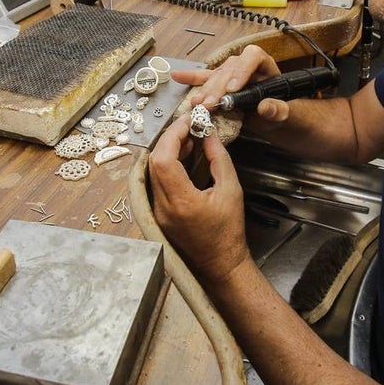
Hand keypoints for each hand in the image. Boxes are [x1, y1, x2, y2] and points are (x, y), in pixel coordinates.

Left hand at [148, 116, 251, 287]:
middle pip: (154, 163)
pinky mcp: (158, 213)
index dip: (173, 136)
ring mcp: (157, 212)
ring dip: (167, 151)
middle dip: (169, 140)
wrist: (220, 262)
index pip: (164, 159)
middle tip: (188, 127)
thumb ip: (218, 158)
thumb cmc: (228, 231)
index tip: (187, 122)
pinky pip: (156, 182)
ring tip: (188, 139)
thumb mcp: (231, 190)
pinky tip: (182, 157)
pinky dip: (167, 165)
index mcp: (181, 202)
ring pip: (152, 171)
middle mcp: (163, 207)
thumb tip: (209, 133)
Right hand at [171, 44, 289, 134]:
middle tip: (210, 104)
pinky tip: (177, 76)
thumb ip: (279, 110)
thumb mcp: (287, 114)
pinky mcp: (221, 85)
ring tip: (197, 104)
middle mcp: (245, 66)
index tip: (233, 89)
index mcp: (264, 65)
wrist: (276, 120)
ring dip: (205, 90)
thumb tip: (265, 107)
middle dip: (217, 87)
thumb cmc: (284, 113)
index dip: (241, 70)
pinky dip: (191, 78)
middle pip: (229, 69)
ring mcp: (231, 74)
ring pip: (215, 76)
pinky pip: (204, 79)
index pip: (253, 57)